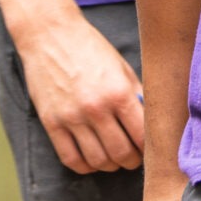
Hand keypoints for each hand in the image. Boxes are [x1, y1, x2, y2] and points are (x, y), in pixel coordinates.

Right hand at [14, 6, 146, 173]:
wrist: (49, 34)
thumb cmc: (89, 47)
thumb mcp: (121, 66)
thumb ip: (136, 95)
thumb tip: (151, 121)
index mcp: (118, 92)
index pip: (142, 136)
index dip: (150, 147)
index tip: (150, 147)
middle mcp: (96, 108)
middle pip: (121, 153)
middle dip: (132, 160)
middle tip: (133, 157)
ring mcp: (72, 117)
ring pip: (98, 161)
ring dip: (110, 165)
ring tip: (114, 158)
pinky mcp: (51, 123)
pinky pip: (71, 159)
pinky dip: (85, 166)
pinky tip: (92, 159)